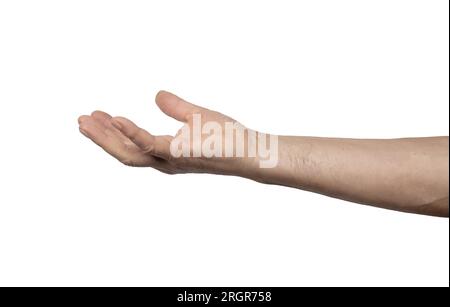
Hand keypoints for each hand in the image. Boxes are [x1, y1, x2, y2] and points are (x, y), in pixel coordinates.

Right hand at [78, 90, 260, 175]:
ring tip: (86, 121)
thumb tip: (156, 94)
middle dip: (101, 138)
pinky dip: (131, 132)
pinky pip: (149, 144)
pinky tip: (115, 119)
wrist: (250, 150)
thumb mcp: (196, 115)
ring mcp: (171, 160)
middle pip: (124, 152)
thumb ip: (175, 107)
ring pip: (129, 153)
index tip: (97, 115)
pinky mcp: (180, 154)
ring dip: (106, 137)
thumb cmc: (227, 137)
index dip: (113, 132)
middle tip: (81, 121)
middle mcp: (164, 161)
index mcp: (166, 152)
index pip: (132, 144)